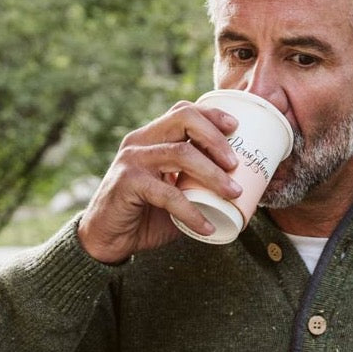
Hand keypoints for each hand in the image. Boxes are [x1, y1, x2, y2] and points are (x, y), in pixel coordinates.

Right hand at [77, 102, 243, 263]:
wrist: (109, 239)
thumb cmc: (146, 216)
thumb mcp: (177, 194)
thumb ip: (199, 186)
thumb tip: (243, 191)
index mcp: (152, 138)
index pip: (183, 112)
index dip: (212, 114)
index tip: (237, 127)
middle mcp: (140, 141)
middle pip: (183, 120)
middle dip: (215, 138)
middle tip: (236, 164)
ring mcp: (132, 160)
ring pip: (180, 153)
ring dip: (212, 173)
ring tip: (233, 193)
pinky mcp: (127, 183)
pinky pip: (168, 194)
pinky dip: (192, 212)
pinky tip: (207, 227)